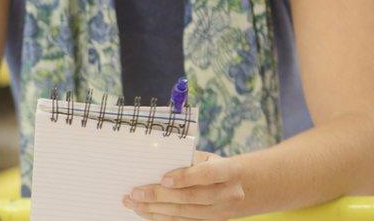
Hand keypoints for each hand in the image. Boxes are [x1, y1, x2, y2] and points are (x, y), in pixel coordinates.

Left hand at [123, 151, 245, 219]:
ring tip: (133, 203)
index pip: (207, 175)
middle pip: (191, 198)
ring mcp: (221, 212)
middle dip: (160, 196)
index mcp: (229, 171)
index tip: (163, 179)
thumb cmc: (214, 166)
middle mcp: (228, 194)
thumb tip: (153, 161)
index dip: (185, 178)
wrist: (241, 186)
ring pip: (185, 214)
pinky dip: (161, 217)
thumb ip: (186, 159)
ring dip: (155, 209)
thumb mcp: (207, 157)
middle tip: (136, 193)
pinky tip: (145, 212)